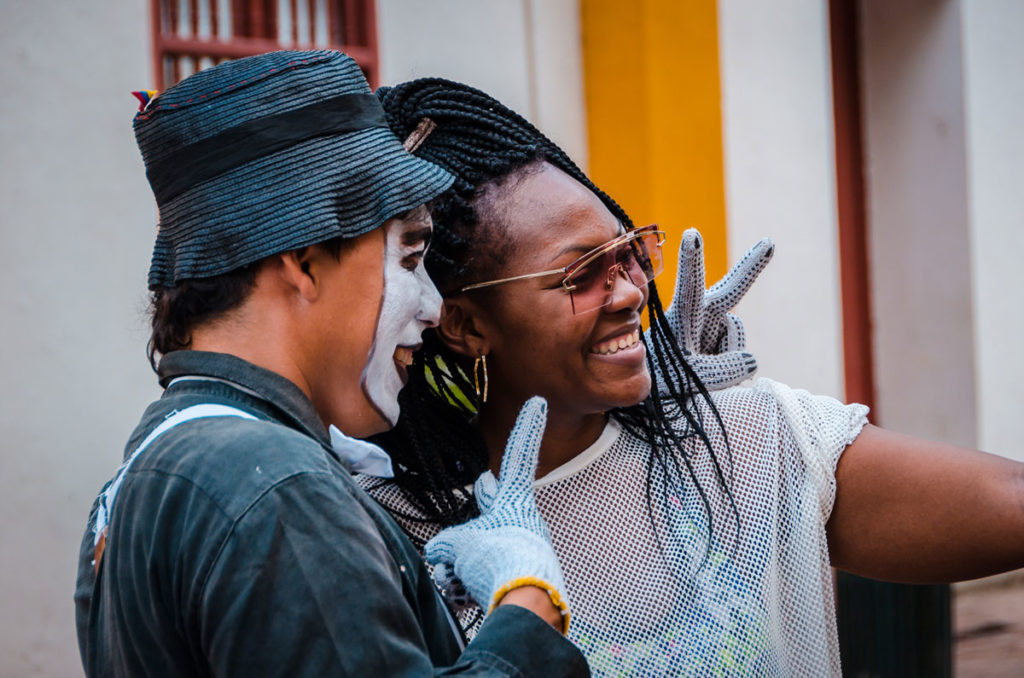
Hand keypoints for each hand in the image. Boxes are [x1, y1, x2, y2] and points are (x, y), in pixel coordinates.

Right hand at [424, 397, 569, 631]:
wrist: (526, 607)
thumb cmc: (497, 562)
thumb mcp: (457, 546)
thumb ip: (445, 544)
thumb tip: (442, 555)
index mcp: (515, 502)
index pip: (519, 456)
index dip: (527, 428)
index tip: (540, 401)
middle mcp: (524, 523)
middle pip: (491, 510)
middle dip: (481, 510)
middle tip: (485, 492)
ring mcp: (524, 551)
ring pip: (480, 550)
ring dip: (463, 564)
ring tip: (460, 580)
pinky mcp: (521, 579)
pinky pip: (485, 577)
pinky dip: (470, 585)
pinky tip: (465, 597)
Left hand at [657, 228, 773, 389]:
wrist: (657, 399)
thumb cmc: (664, 385)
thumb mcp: (690, 380)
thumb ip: (723, 369)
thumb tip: (751, 360)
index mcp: (682, 319)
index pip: (689, 287)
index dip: (692, 261)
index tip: (691, 233)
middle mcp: (700, 317)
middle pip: (730, 291)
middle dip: (750, 267)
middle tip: (768, 242)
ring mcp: (712, 328)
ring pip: (737, 337)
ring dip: (728, 357)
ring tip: (703, 372)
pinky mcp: (720, 342)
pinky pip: (740, 354)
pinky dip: (733, 366)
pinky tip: (717, 375)